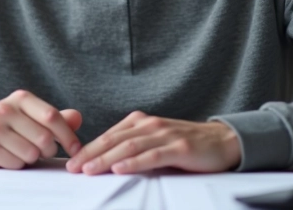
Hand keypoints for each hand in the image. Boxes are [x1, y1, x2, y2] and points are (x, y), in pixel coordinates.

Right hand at [0, 89, 82, 168]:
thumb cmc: (4, 122)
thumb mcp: (27, 114)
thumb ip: (52, 117)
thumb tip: (77, 118)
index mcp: (21, 99)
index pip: (52, 116)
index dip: (68, 135)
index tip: (76, 149)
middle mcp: (5, 110)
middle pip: (43, 138)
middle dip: (49, 150)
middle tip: (43, 151)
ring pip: (30, 154)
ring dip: (31, 158)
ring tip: (22, 151)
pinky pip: (14, 164)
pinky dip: (16, 164)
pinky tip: (8, 156)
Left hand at [65, 111, 240, 174]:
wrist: (222, 141)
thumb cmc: (185, 144)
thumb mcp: (156, 141)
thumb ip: (134, 146)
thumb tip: (104, 161)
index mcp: (141, 122)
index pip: (108, 136)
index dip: (88, 148)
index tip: (70, 162)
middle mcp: (150, 125)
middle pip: (114, 140)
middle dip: (90, 154)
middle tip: (72, 168)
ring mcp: (165, 135)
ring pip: (129, 147)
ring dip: (106, 159)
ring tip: (88, 170)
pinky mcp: (179, 147)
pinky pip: (152, 155)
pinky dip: (134, 162)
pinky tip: (119, 169)